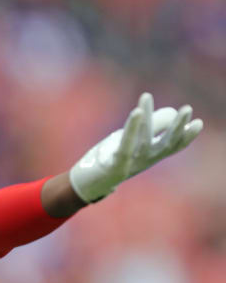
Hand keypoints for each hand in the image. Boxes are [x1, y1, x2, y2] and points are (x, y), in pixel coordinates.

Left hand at [69, 93, 202, 202]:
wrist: (84, 185)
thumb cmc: (107, 160)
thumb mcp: (130, 143)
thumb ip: (149, 129)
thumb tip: (170, 112)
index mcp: (149, 157)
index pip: (172, 147)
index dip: (186, 137)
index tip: (198, 123)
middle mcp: (143, 162)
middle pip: (165, 145)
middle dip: (177, 128)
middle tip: (188, 110)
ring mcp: (129, 164)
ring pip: (144, 141)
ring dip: (148, 118)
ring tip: (147, 96)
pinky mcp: (114, 164)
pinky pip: (126, 144)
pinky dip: (132, 128)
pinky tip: (136, 112)